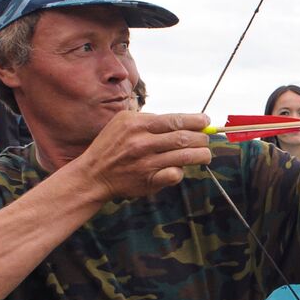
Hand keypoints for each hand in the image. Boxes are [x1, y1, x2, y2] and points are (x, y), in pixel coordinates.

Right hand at [71, 111, 212, 200]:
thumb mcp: (123, 122)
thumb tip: (182, 119)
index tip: (206, 121)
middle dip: (202, 138)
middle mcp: (142, 142)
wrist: (92, 174)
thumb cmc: (111, 145)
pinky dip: (181, 171)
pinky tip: (179, 168)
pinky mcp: (149, 180)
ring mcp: (146, 162)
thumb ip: (149, 118)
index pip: (176, 120)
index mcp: (137, 124)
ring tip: (204, 154)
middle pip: (184, 138)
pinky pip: (174, 174)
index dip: (196, 120)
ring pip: (185, 156)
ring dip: (201, 155)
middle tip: (206, 139)